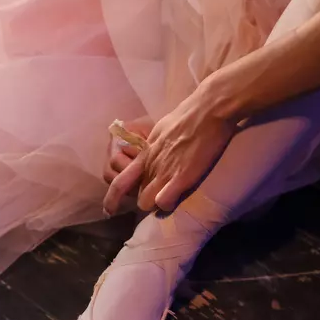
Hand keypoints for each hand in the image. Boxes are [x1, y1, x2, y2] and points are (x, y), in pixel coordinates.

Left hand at [104, 88, 236, 214]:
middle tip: (156, 199)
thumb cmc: (188, 116)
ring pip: (145, 202)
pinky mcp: (181, 177)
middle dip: (142, 201)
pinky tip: (175, 200)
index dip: (115, 197)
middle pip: (134, 195)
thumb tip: (155, 149)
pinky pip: (163, 202)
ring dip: (154, 205)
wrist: (207, 111)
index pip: (121, 180)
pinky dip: (167, 205)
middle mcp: (150, 164)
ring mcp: (163, 171)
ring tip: (168, 200)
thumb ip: (156, 145)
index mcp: (145, 153)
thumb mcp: (161, 130)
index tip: (112, 209)